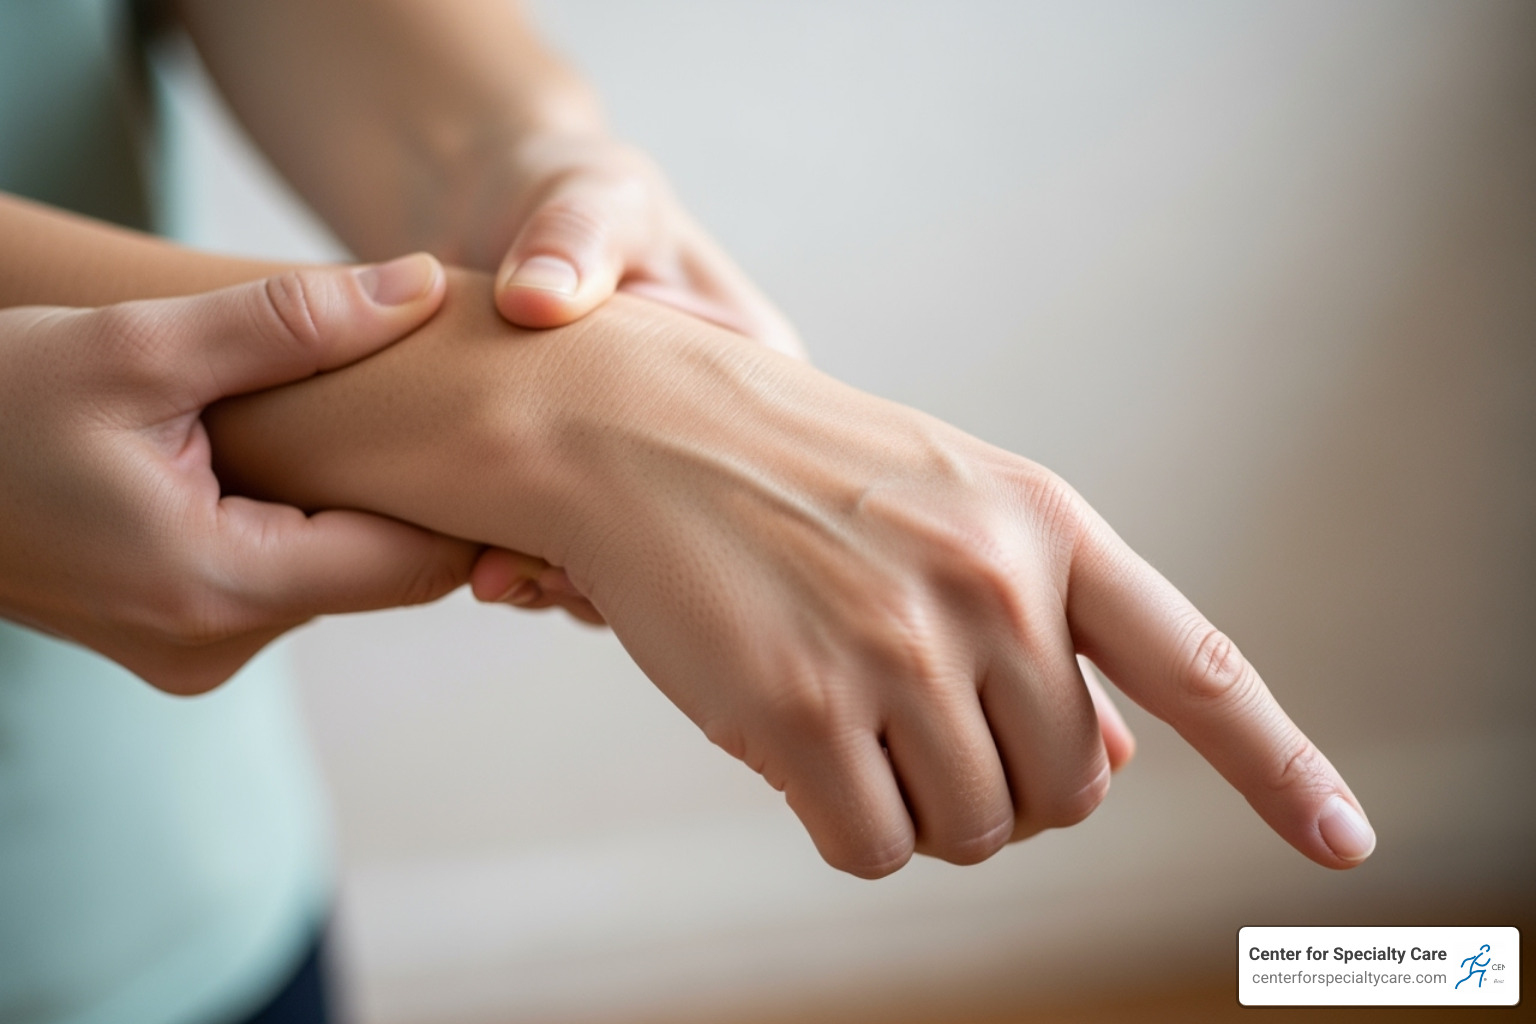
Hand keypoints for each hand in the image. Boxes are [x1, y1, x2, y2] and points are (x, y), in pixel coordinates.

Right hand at [0, 256, 476, 693]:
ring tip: (383, 420)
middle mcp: (216, 644)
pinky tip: (301, 456)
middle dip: (422, 492)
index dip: (478, 502)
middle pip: (382, 572)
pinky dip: (305, 523)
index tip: (521, 431)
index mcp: (216, 586)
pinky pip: (283, 579)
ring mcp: (195, 652)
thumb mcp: (137, 345)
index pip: (414, 564)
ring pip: (335, 574)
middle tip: (471, 406)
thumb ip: (289, 323)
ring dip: (355, 503)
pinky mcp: (178, 636)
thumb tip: (419, 288)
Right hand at [207, 280, 1374, 876]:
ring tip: (853, 724)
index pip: (1194, 666)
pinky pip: (869, 849)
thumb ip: (1045, 634)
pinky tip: (800, 756)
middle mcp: (989, 586)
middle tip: (918, 733)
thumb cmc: (794, 469)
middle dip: (1001, 792)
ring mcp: (895, 649)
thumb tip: (1116, 765)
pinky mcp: (796, 709)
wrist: (633, 422)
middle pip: (1064, 794)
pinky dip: (843, 828)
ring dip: (918, 810)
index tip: (1346, 843)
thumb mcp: (945, 513)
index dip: (1281, 766)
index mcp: (1043, 524)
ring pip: (968, 833)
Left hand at [449, 132, 805, 609]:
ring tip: (484, 572)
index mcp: (755, 370)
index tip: (563, 528)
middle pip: (683, 539)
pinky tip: (467, 557)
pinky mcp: (587, 498)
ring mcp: (650, 480)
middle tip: (505, 575)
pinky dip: (518, 563)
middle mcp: (717, 443)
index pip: (740, 477)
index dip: (662, 520)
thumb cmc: (569, 196)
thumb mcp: (586, 195)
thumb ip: (573, 237)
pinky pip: (568, 558)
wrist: (497, 213)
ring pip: (625, 566)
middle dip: (599, 571)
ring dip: (552, 577)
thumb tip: (540, 297)